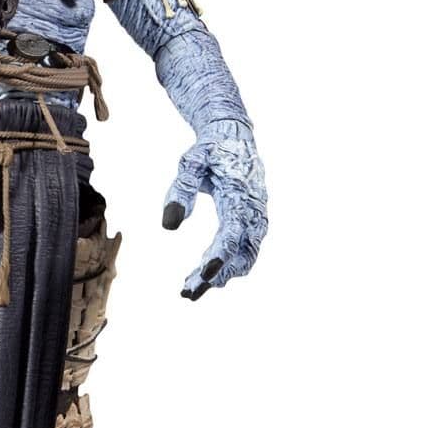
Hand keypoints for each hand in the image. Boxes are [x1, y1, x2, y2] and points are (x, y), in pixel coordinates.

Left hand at [161, 120, 267, 300]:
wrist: (234, 135)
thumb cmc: (210, 149)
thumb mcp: (190, 162)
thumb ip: (180, 190)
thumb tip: (169, 225)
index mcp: (239, 195)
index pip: (232, 233)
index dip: (219, 257)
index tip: (203, 276)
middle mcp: (254, 209)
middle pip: (241, 253)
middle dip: (216, 275)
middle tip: (187, 292)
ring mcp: (258, 216)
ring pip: (247, 256)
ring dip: (222, 274)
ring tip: (190, 287)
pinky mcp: (255, 221)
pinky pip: (247, 249)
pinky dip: (229, 264)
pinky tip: (206, 273)